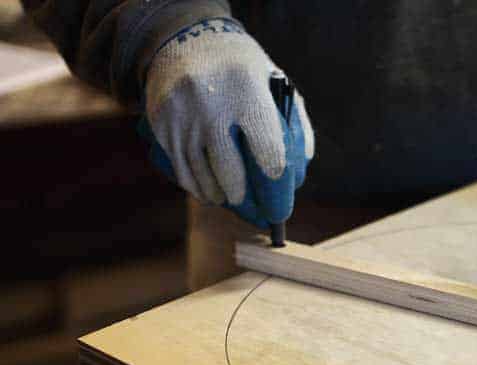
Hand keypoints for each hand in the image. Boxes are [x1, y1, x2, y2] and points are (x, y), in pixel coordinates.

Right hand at [139, 19, 313, 228]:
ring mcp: (182, 115)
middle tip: (248, 203)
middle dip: (241, 194)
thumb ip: (295, 122)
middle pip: (229, 170)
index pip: (267, 150)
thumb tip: (301, 167)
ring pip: (201, 175)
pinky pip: (179, 168)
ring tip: (226, 199)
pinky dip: (194, 186)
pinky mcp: (161, 122)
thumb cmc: (242, 66)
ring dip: (217, 195)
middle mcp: (211, 104)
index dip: (274, 178)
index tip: (277, 191)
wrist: (186, 34)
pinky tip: (206, 191)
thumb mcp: (274, 81)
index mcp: (247, 91)